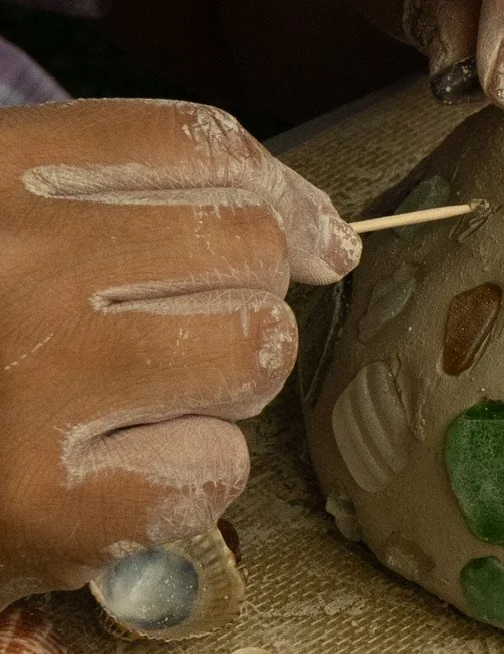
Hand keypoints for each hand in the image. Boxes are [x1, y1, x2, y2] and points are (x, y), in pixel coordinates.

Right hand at [0, 101, 357, 602]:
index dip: (278, 191)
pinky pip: (217, 470)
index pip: (200, 144)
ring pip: (253, 353)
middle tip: (172, 338)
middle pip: (246, 250)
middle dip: (240, 296)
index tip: (312, 238)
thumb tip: (323, 236)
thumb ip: (122, 196)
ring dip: (220, 385)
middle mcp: (19, 266)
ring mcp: (38, 386)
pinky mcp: (53, 509)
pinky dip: (182, 482)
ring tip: (132, 404)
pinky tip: (104, 480)